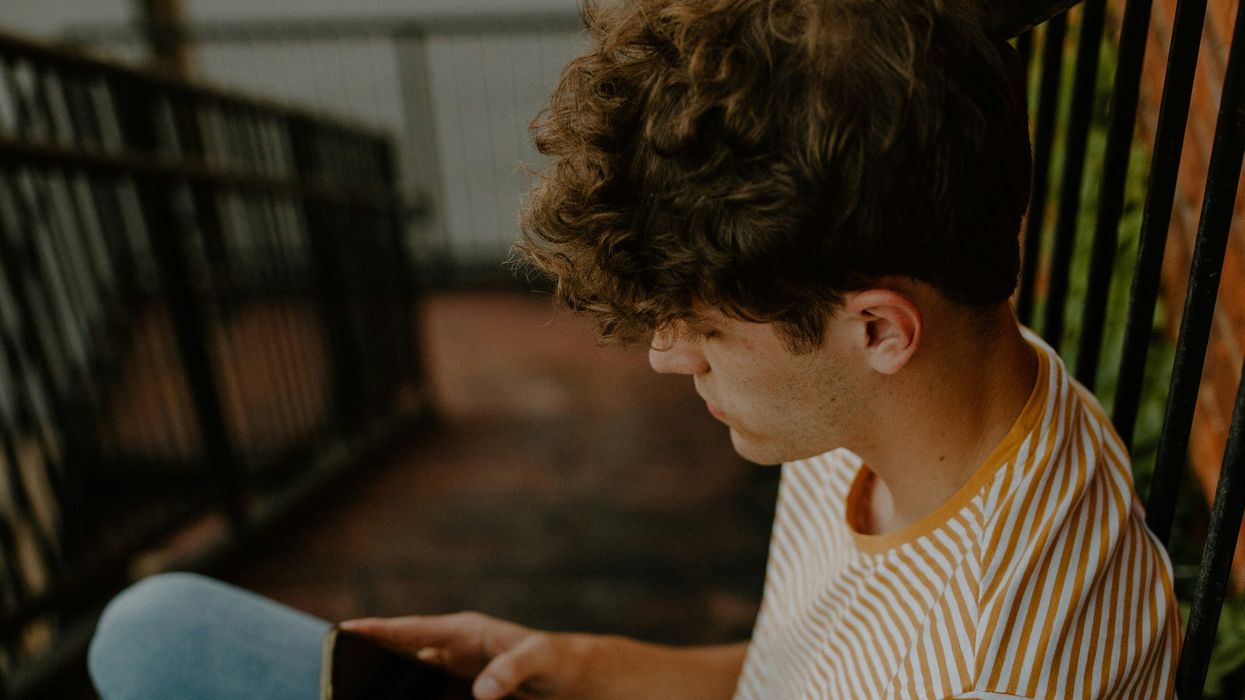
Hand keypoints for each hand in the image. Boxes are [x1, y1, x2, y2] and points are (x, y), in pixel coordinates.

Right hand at [339, 612, 594, 699]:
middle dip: (373, 667)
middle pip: (402, 660)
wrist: (573, 681)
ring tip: (363, 697)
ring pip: (411, 685)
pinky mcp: (459, 696)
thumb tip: (481, 691)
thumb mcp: (539, 659)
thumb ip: (511, 669)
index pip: (414, 630)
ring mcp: (453, 677)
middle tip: (341, 678)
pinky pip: (428, 699)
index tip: (346, 629)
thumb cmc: (557, 660)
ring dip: (392, 691)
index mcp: (465, 632)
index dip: (380, 630)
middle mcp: (452, 652)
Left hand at [340, 612, 746, 699]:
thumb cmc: (565, 696)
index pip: (429, 646)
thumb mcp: (513, 697)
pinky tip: (484, 689)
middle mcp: (502, 646)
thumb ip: (470, 693)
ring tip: (392, 643)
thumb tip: (436, 694)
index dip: (388, 638)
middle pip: (441, 635)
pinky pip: (530, 660)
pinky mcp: (563, 659)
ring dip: (436, 641)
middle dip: (398, 635)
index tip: (345, 635)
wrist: (631, 685)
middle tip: (353, 636)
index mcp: (485, 658)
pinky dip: (506, 672)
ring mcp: (529, 648)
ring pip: (476, 638)